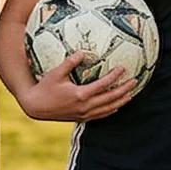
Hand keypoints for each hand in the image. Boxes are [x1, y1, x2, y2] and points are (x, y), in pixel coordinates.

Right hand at [14, 52, 138, 121]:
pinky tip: (117, 106)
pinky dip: (111, 110)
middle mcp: (84, 106)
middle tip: (134, 81)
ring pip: (108, 109)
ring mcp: (84, 114)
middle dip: (124, 90)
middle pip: (110, 98)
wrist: (36, 107)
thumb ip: (70, 62)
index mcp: (80, 94)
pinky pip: (100, 115)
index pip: (103, 85)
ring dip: (121, 101)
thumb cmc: (44, 87)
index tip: (123, 68)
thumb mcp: (55, 73)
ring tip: (131, 94)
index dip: (114, 76)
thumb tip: (83, 52)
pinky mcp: (81, 118)